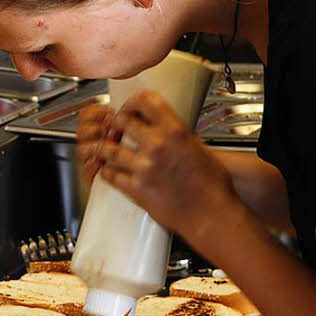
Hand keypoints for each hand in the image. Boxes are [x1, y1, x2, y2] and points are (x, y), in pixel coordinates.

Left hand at [76, 90, 239, 235]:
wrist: (210, 214)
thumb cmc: (211, 186)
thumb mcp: (200, 148)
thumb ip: (180, 136)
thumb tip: (168, 129)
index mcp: (176, 131)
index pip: (146, 101)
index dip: (132, 102)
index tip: (129, 108)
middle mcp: (158, 145)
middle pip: (122, 121)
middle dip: (115, 124)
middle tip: (113, 128)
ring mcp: (144, 167)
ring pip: (109, 149)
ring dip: (104, 147)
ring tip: (104, 148)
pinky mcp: (137, 188)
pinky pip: (111, 175)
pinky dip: (106, 171)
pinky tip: (108, 170)